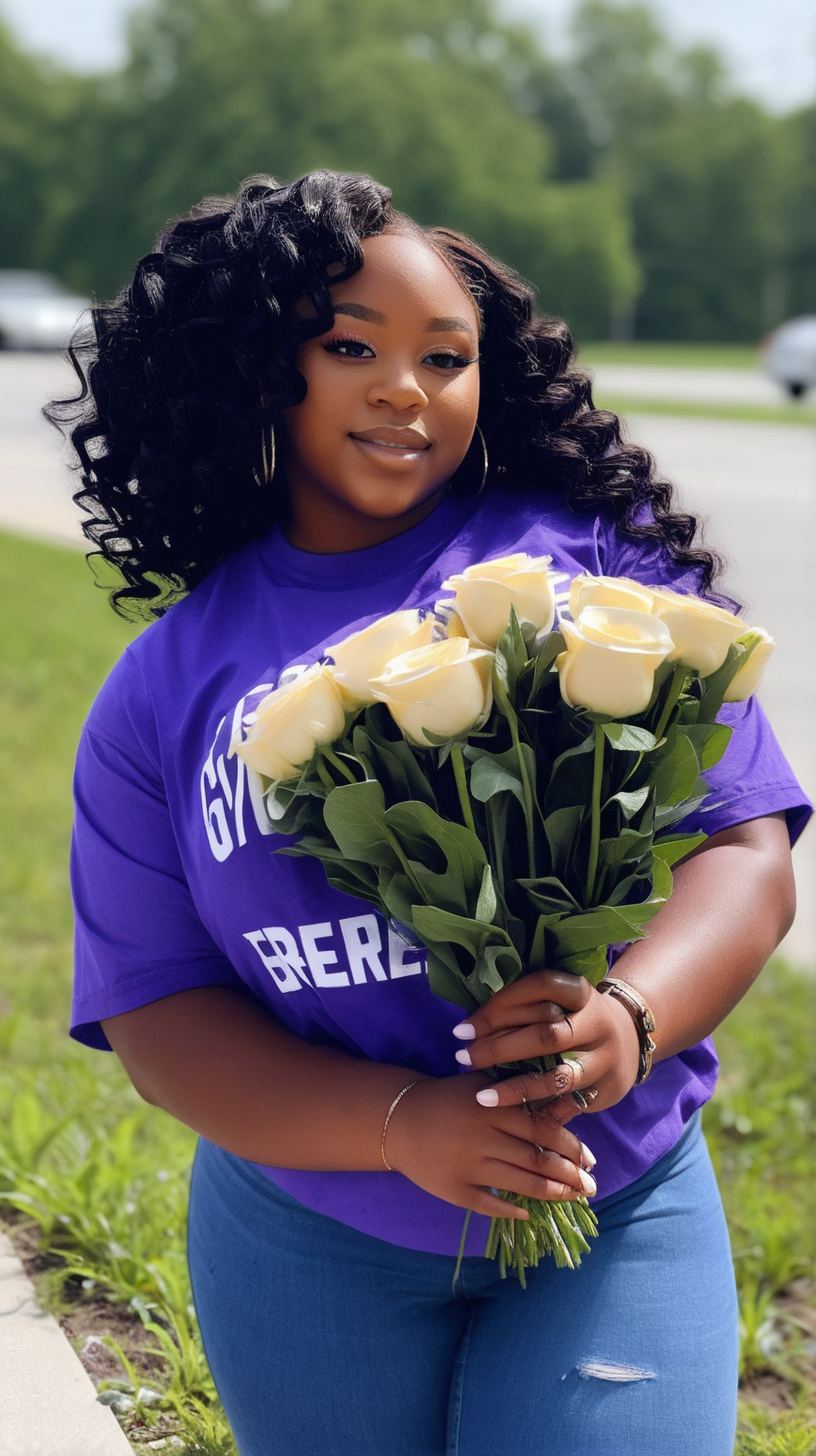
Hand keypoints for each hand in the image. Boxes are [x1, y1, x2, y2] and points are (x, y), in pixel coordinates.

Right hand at [383, 1071, 597, 1220]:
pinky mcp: (453, 1190)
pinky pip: (490, 1205)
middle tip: (591, 1186)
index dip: (571, 1148)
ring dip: (552, 1194)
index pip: (543, 1130)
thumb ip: (520, 1096)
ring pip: (520, 1184)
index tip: (591, 1160)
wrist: (399, 1118)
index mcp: (491, 1108)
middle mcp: (481, 1137)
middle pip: (537, 1160)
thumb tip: (570, 1107)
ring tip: (572, 1198)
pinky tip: (529, 1214)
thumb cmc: (451, 1099)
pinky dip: (513, 1211)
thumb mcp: (484, 1087)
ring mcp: (467, 1166)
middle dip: (570, 1176)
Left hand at [450, 970, 640, 1123]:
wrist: (630, 1038)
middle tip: (463, 1057)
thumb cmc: (574, 1017)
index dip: (499, 1005)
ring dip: (517, 1088)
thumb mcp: (560, 1000)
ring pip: (558, 1075)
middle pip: (546, 1034)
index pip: (539, 989)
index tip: (463, 1028)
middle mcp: (597, 1023)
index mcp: (581, 993)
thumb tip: (471, 1024)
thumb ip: (526, 1007)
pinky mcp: (606, 1090)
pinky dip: (540, 1111)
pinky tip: (512, 1116)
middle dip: (500, 1047)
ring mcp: (604, 1058)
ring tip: (481, 1096)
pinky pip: (568, 1105)